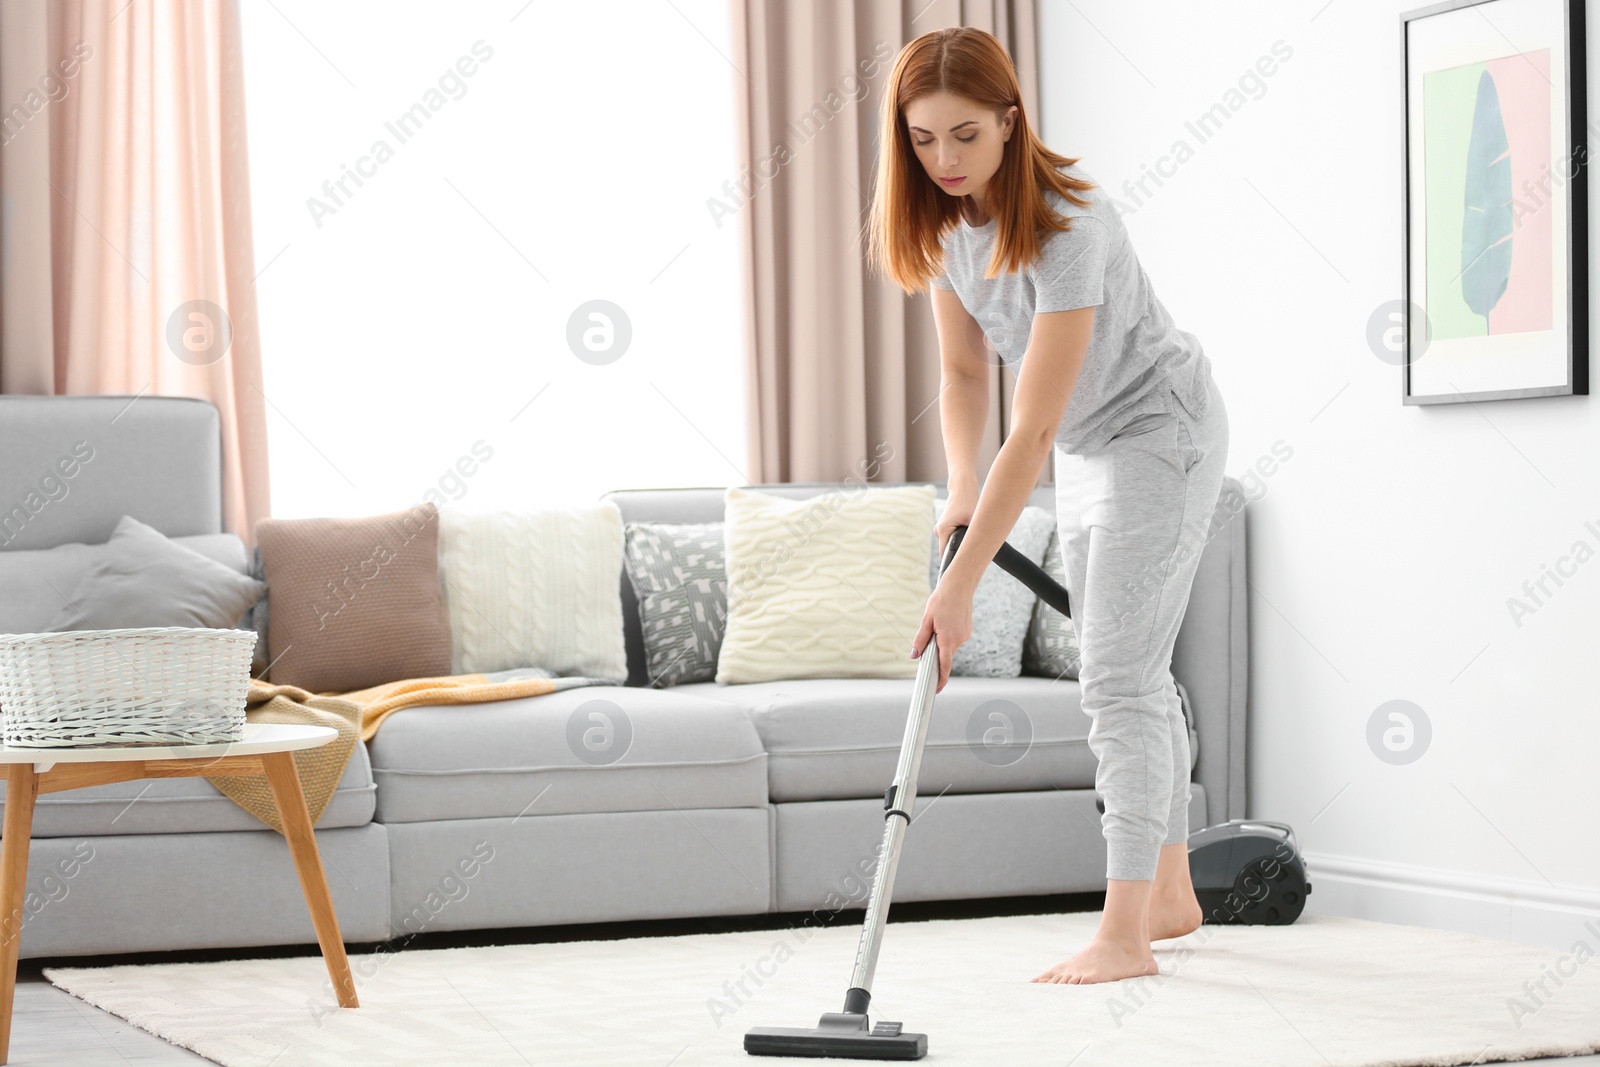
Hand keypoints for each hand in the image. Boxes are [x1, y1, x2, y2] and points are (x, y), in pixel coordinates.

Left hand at [911, 578, 972, 693]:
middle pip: (945, 656)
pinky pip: (955, 639)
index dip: (940, 679)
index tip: (937, 689)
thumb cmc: (942, 600)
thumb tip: (915, 655)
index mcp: (948, 639)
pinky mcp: (967, 631)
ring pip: (949, 646)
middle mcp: (959, 640)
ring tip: (937, 623)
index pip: (944, 665)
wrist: (960, 586)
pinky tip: (945, 622)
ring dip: (941, 642)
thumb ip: (921, 639)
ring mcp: (965, 635)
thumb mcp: (927, 619)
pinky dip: (948, 636)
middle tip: (928, 640)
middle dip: (936, 654)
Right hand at [936, 484, 977, 560]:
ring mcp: (940, 528)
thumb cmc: (968, 501)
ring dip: (959, 545)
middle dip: (958, 555)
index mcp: (943, 530)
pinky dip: (958, 539)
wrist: (962, 488)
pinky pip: (950, 538)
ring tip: (972, 544)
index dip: (953, 563)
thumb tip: (979, 550)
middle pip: (947, 550)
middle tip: (972, 561)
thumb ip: (973, 536)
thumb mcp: (973, 520)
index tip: (960, 571)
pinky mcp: (944, 526)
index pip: (945, 554)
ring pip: (949, 544)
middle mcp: (938, 531)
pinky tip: (967, 535)